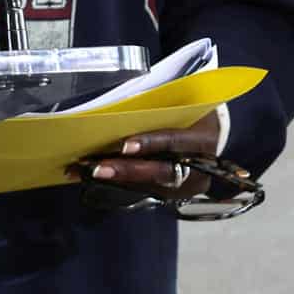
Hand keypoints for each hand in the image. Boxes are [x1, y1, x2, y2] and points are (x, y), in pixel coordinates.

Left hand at [78, 114, 223, 196]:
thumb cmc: (190, 107)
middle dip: (127, 171)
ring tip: (83, 171)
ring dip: (114, 179)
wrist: (209, 128)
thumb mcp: (183, 101)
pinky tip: (88, 175)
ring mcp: (187, 184)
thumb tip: (118, 103)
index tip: (125, 146)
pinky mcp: (171, 192)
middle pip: (162, 172)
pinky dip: (115, 183)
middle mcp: (201, 168)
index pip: (177, 142)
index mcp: (206, 138)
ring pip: (149, 185)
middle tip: (96, 168)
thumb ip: (158, 106)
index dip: (151, 144)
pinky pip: (141, 189)